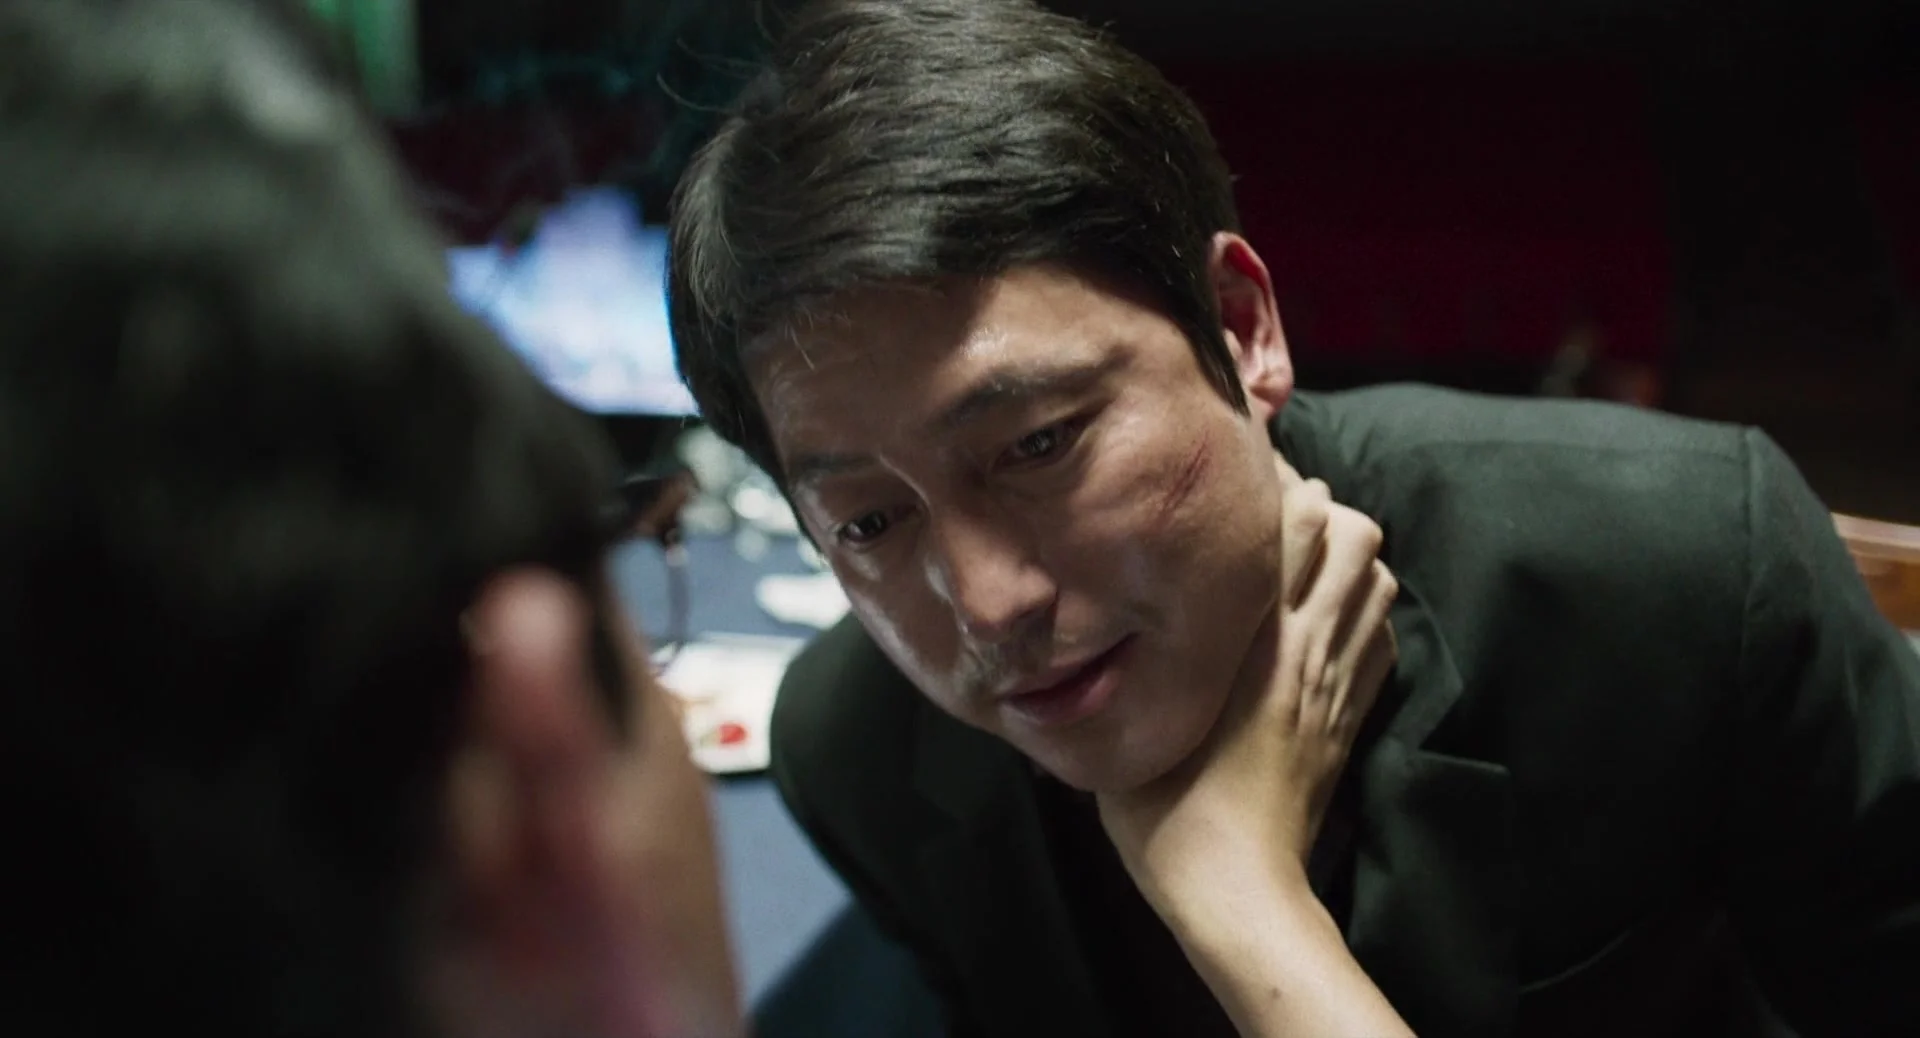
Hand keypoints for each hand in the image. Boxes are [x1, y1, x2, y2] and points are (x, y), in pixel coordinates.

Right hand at [1097, 461, 1398, 922]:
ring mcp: (1336, 679)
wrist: (1236, 887)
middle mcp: (1304, 644)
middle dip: (1314, 508)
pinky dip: (1363, 609)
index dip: (1271, 482)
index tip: (1229, 479)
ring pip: (1377, 574)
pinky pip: (1384, 633)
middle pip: (1351, 529)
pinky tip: (1322, 621)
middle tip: (1261, 519)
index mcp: (1249, 635)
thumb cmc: (1165, 809)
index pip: (1294, 516)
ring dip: (1345, 555)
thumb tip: (1090, 613)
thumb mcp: (1126, 719)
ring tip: (1296, 564)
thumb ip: (1121, 658)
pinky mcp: (1352, 713)